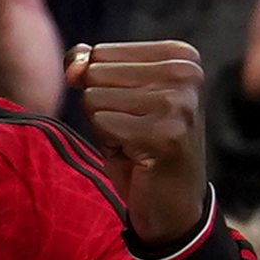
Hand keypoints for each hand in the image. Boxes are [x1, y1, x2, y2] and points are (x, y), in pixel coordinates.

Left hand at [69, 37, 210, 247]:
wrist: (173, 205)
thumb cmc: (140, 147)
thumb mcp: (113, 99)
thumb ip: (89, 69)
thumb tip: (73, 66)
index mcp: (180, 55)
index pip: (100, 54)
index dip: (104, 90)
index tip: (137, 114)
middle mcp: (186, 72)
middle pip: (96, 74)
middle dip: (103, 109)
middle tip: (135, 132)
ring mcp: (179, 102)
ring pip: (94, 99)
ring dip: (105, 129)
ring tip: (136, 144)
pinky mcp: (166, 133)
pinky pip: (102, 124)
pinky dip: (110, 146)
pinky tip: (138, 157)